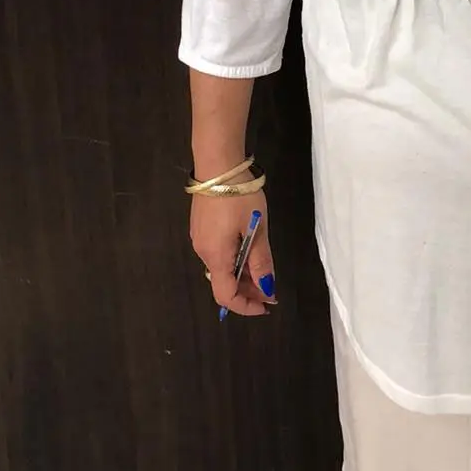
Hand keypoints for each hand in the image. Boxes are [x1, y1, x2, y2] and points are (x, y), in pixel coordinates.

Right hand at [190, 188, 276, 318]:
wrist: (218, 164)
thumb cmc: (239, 197)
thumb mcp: (257, 228)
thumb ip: (261, 261)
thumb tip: (267, 288)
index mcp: (215, 256)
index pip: (226, 296)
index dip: (246, 306)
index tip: (266, 305)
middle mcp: (203, 252)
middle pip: (223, 282)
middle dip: (248, 289)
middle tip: (271, 286)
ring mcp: (199, 238)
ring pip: (221, 266)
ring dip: (241, 273)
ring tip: (263, 267)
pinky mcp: (201, 226)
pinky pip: (217, 252)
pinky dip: (233, 258)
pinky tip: (247, 248)